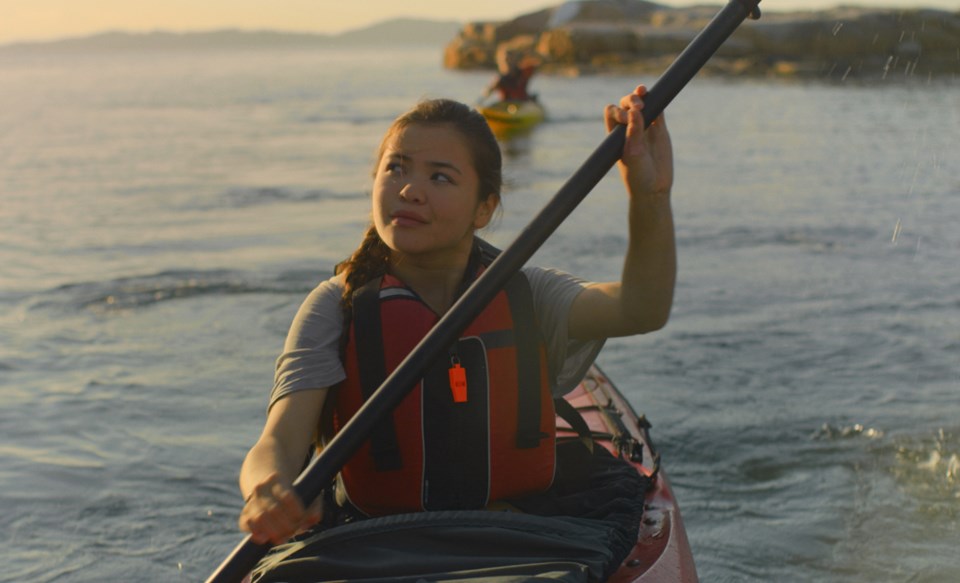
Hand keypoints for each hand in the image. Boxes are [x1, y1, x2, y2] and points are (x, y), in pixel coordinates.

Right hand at [239, 472, 321, 545]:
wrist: (267, 488)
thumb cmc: (293, 493)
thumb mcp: (306, 493)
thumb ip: (314, 507)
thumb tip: (310, 521)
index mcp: (277, 479)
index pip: (287, 496)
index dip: (296, 511)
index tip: (301, 518)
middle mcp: (261, 488)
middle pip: (273, 509)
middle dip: (286, 525)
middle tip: (294, 530)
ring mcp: (251, 501)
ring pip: (259, 518)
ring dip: (273, 532)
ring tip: (283, 538)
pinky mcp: (244, 514)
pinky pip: (245, 525)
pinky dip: (255, 533)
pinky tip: (265, 539)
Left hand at [604, 85, 673, 199]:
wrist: (654, 188)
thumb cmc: (637, 175)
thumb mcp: (633, 155)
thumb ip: (634, 133)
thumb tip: (635, 111)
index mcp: (616, 134)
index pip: (612, 112)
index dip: (618, 111)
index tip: (627, 120)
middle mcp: (628, 128)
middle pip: (625, 104)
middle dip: (629, 100)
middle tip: (638, 106)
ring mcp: (645, 126)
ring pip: (643, 103)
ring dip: (641, 95)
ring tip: (642, 91)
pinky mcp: (659, 129)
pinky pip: (658, 110)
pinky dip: (658, 101)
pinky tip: (658, 97)